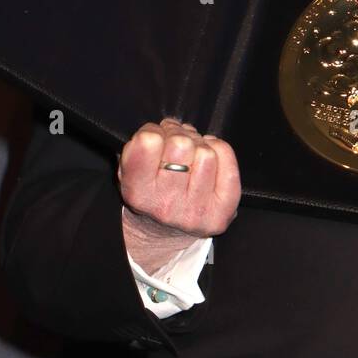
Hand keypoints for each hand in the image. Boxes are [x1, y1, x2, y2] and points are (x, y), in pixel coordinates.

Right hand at [118, 117, 241, 261]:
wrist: (165, 232)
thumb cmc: (149, 191)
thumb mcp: (129, 171)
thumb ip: (138, 147)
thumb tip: (171, 126)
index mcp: (138, 193)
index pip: (149, 141)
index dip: (153, 132)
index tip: (155, 139)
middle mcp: (166, 205)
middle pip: (181, 144)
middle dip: (179, 135)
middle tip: (176, 144)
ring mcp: (196, 210)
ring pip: (206, 152)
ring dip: (199, 146)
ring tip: (191, 156)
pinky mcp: (222, 211)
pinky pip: (227, 161)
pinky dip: (220, 150)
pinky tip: (210, 159)